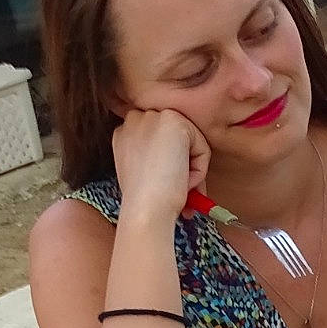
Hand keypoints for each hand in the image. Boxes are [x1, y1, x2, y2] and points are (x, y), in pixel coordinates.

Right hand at [112, 108, 210, 225]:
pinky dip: (199, 170)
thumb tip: (186, 169)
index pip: (161, 141)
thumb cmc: (146, 202)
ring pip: (192, 143)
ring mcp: (153, 117)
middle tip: (186, 193)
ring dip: (192, 171)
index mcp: (124, 133)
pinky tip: (182, 181)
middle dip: (186, 166)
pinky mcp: (173, 121)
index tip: (172, 186)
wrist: (145, 209)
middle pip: (177, 139)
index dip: (173, 163)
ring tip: (179, 188)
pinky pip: (202, 148)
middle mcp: (135, 119)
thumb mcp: (147, 174)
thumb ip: (161, 160)